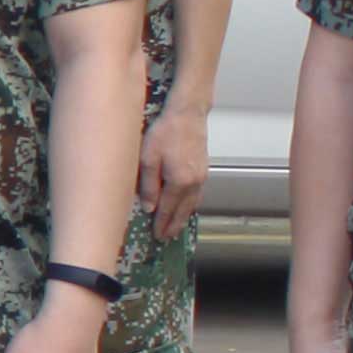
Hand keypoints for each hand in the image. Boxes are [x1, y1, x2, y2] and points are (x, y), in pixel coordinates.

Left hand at [139, 98, 210, 238]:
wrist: (187, 114)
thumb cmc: (164, 132)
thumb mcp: (148, 158)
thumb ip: (148, 185)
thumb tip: (149, 208)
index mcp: (179, 182)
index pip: (168, 209)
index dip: (162, 223)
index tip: (157, 236)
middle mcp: (194, 183)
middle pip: (183, 211)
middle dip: (174, 226)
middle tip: (166, 238)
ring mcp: (202, 176)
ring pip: (193, 204)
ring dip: (183, 217)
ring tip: (175, 228)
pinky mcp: (204, 169)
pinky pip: (197, 194)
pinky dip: (191, 205)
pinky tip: (186, 207)